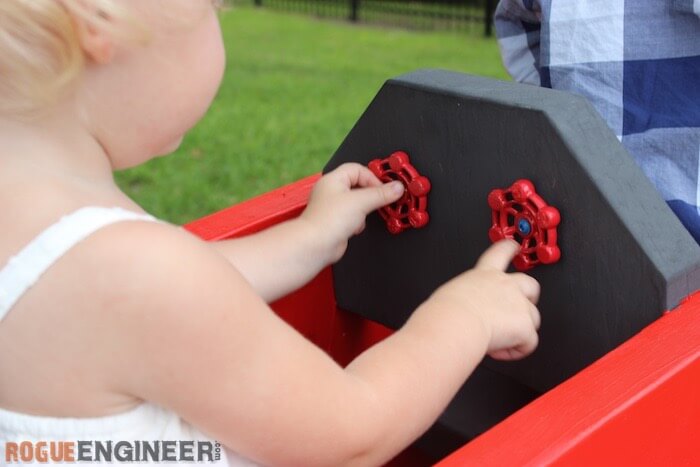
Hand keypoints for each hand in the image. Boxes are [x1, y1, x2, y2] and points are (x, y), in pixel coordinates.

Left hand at [299, 163, 404, 264]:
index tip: (385, 188)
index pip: (358, 169)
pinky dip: (358, 222)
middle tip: (382, 199)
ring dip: (364, 210)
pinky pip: (354, 217)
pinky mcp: (337, 222)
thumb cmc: (328, 220)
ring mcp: (333, 207)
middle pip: (359, 185)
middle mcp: (332, 191)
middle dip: (371, 194)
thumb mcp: (361, 202)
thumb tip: (397, 187)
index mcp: (333, 179)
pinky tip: (356, 226)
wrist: (317, 244)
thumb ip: (381, 194)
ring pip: (357, 202)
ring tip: (364, 214)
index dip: (373, 178)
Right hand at [429, 240, 540, 359]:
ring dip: (520, 329)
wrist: (456, 322)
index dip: (510, 248)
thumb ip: (465, 298)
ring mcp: (519, 305)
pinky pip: (528, 344)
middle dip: (530, 296)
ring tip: (500, 339)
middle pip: (531, 285)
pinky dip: (515, 351)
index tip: (514, 246)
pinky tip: (498, 351)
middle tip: (521, 309)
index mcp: (484, 274)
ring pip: (533, 318)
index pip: (500, 253)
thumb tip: (463, 311)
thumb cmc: (446, 311)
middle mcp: (505, 285)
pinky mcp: (525, 326)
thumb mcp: (452, 294)